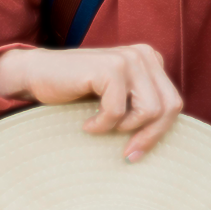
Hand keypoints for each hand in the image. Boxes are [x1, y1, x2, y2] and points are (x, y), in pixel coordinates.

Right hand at [0, 45, 181, 161]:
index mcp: (152, 60)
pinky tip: (86, 123)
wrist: (36, 75)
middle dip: (149, 136)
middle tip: (127, 155)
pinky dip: (101, 125)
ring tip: (101, 126)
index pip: (173, 103)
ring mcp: (129, 58)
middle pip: (169, 106)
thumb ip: (143, 106)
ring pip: (150, 111)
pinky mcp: (110, 68)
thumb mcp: (120, 99)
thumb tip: (172, 141)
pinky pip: (118, 111)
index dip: (158, 133)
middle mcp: (145, 55)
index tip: (135, 154)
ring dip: (124, 128)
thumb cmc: (77, 94)